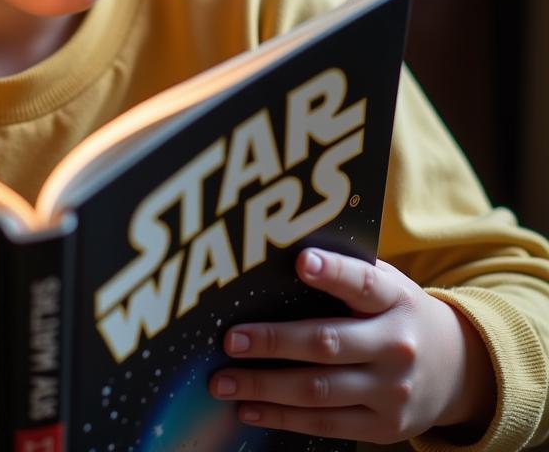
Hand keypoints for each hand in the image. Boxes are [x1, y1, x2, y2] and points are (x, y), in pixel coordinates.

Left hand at [209, 248, 496, 443]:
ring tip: (222, 381)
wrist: (457, 369)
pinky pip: (325, 423)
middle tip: (230, 340)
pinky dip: (282, 417)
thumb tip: (279, 251)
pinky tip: (248, 408)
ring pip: (319, 391)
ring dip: (265, 386)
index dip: (334, 272)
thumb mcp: (386, 284)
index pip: (364, 282)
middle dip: (274, 342)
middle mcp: (396, 346)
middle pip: (328, 344)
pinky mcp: (383, 427)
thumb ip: (346, 270)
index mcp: (395, 299)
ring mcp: (391, 391)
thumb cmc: (395, 312)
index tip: (301, 262)